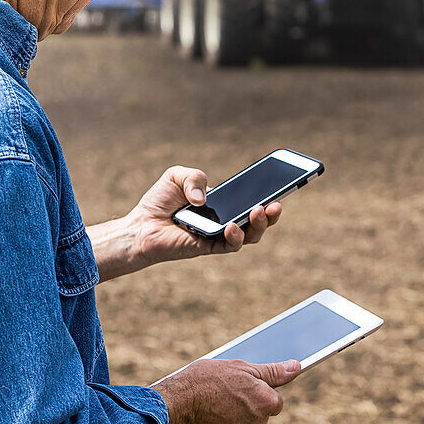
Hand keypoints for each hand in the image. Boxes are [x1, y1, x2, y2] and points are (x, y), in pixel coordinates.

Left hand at [128, 166, 282, 265]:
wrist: (141, 225)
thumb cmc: (160, 201)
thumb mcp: (177, 176)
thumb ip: (194, 177)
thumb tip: (205, 198)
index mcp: (222, 202)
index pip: (250, 198)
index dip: (267, 192)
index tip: (282, 182)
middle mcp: (225, 219)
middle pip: (258, 220)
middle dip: (271, 213)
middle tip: (276, 203)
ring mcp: (219, 235)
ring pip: (249, 235)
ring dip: (259, 225)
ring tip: (260, 212)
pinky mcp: (208, 247)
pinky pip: (229, 245)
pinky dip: (235, 236)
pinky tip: (232, 226)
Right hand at [153, 359, 300, 423]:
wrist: (176, 406)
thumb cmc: (205, 382)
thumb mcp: (239, 368)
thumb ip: (271, 371)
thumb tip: (295, 367)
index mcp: (266, 401)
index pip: (275, 397)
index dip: (259, 388)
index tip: (244, 385)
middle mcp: (259, 423)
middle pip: (261, 411)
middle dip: (248, 401)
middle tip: (227, 389)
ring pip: (247, 421)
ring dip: (237, 411)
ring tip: (216, 400)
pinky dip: (226, 422)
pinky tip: (213, 412)